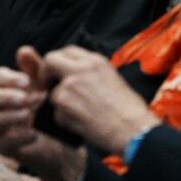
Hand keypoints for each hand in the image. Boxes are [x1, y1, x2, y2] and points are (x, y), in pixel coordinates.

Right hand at [0, 46, 87, 180]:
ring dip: (10, 116)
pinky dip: (17, 137)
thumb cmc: (50, 110)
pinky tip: (33, 134)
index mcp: (7, 89)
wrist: (62, 143)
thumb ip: (36, 69)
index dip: (8, 78)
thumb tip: (23, 51)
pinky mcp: (3, 147)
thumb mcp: (47, 87)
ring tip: (29, 115)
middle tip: (25, 98)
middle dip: (6, 96)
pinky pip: (1, 143)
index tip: (27, 82)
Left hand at [41, 46, 160, 155]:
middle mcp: (78, 70)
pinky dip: (65, 119)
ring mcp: (68, 87)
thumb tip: (75, 74)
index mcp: (94, 61)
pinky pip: (56, 112)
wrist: (132, 130)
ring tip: (82, 113)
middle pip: (50, 60)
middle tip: (50, 84)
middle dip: (47, 72)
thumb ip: (90, 72)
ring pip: (52, 92)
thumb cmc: (129, 109)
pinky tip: (83, 123)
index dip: (61, 60)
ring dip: (61, 103)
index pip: (68, 51)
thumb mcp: (112, 78)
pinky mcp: (62, 106)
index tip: (59, 70)